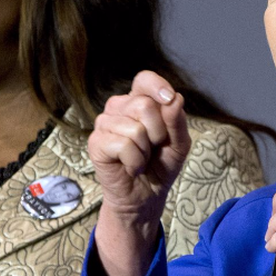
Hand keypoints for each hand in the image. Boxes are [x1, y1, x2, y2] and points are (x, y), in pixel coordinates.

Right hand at [88, 71, 190, 275]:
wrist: (146, 196)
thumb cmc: (160, 166)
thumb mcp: (178, 144)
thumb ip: (177, 121)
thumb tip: (175, 98)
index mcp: (139, 101)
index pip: (144, 80)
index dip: (157, 86)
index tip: (169, 99)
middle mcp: (119, 107)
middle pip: (144, 105)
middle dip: (158, 132)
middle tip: (154, 147)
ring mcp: (105, 124)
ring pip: (135, 128)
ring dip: (145, 151)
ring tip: (141, 158)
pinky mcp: (96, 143)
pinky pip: (123, 145)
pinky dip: (135, 161)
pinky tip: (131, 167)